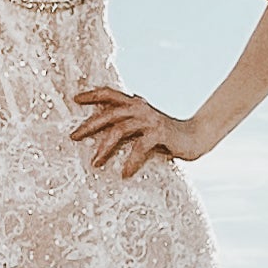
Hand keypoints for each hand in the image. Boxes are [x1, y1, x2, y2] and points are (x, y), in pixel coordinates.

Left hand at [73, 86, 202, 176]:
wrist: (195, 137)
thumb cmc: (165, 135)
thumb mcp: (143, 126)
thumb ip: (127, 124)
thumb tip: (103, 131)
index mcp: (134, 104)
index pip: (109, 93)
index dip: (92, 94)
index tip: (74, 99)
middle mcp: (140, 108)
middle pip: (108, 113)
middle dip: (88, 125)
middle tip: (73, 136)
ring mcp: (149, 120)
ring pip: (119, 130)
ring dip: (104, 148)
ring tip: (95, 163)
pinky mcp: (159, 133)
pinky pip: (139, 147)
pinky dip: (130, 161)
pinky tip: (124, 173)